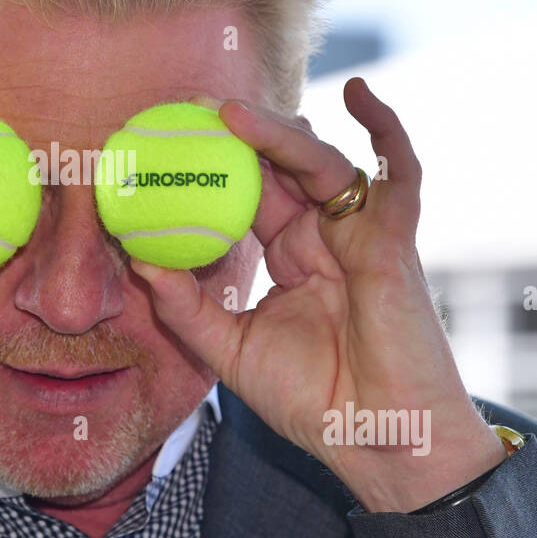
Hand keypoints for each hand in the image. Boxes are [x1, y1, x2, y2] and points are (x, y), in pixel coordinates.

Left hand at [130, 78, 506, 511]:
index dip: (215, 166)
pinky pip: (398, 175)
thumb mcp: (231, 352)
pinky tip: (360, 94)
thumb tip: (137, 262)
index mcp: (292, 257)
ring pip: (322, 164)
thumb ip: (186, 309)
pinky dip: (387, 130)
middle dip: (241, 134)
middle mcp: (325, 238)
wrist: (379, 443)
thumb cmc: (317, 403)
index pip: (249, 195)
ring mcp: (361, 236)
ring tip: (230, 113)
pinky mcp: (394, 242)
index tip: (169, 139)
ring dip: (278, 134)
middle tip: (191, 109)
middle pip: (281, 169)